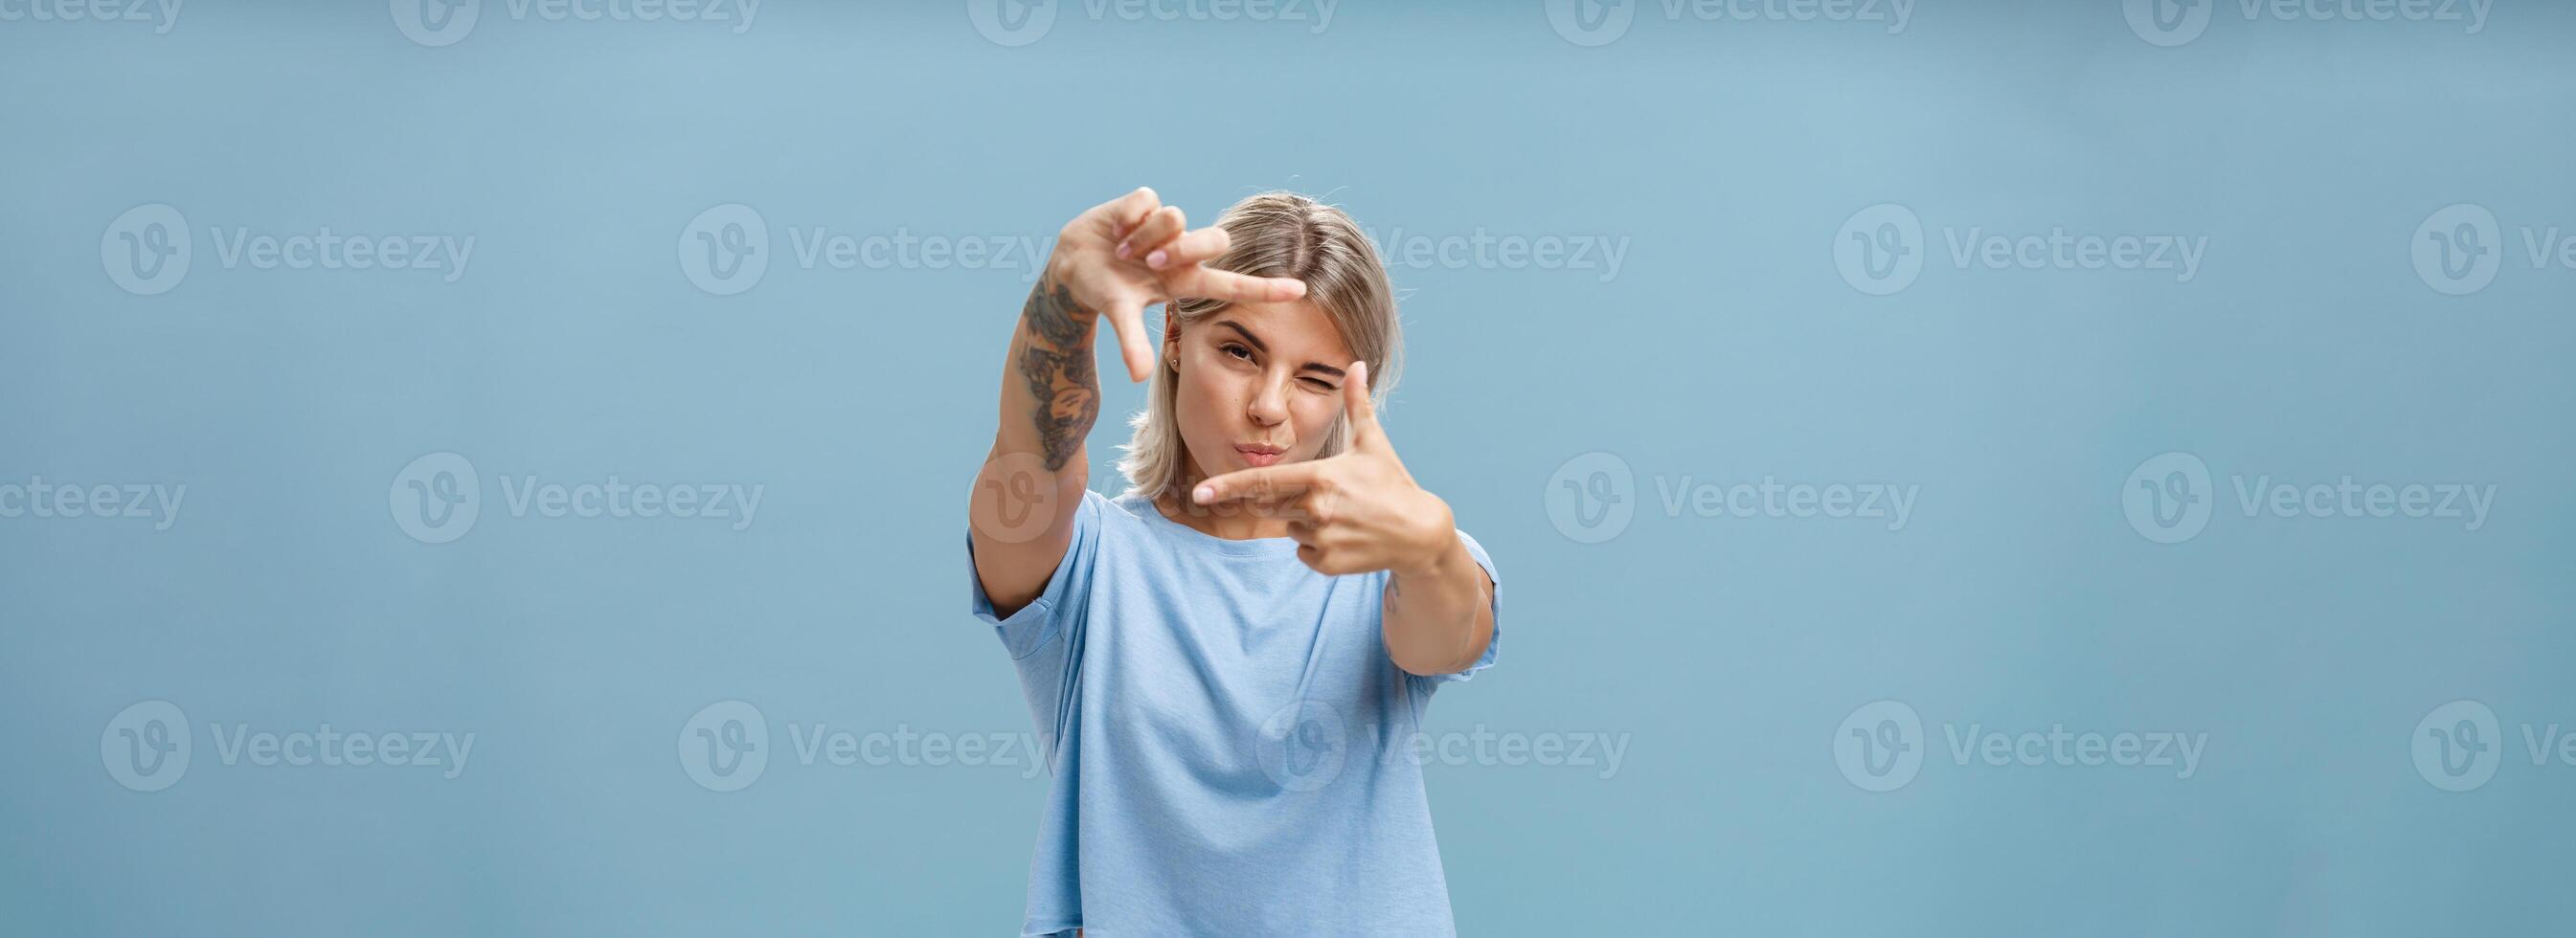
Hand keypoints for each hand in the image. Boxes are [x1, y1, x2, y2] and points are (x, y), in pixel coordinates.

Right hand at [1050, 187, 1309, 382]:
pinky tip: (1116, 228)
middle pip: (1216, 239)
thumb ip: (1130, 342)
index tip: (1302, 291)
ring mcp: (1166, 226)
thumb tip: (1139, 377)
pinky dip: (1127, 216)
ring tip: (1123, 249)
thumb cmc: (1103, 292)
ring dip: (1145, 236)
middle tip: (1148, 262)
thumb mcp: (1117, 314)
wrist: (1071, 263)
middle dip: (1181, 249)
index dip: (1267, 289)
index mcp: (1185, 282)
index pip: (1234, 286)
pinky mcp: (1146, 202)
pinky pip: (1147, 201)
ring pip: (1177, 218)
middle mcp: (1183, 252)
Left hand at [1191, 362, 1456, 575]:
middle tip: (1321, 494)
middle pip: (1271, 505)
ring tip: (1342, 514)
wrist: (1420, 533)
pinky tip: (1345, 535)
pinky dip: (1316, 545)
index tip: (1199, 492)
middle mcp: (1315, 510)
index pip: (1262, 481)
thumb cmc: (1393, 483)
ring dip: (1305, 522)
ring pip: (1289, 529)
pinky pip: (1303, 552)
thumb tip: (1357, 364)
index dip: (1227, 486)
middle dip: (1284, 498)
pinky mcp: (1327, 564)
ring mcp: (1320, 540)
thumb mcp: (1373, 442)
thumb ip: (1357, 403)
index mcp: (1319, 478)